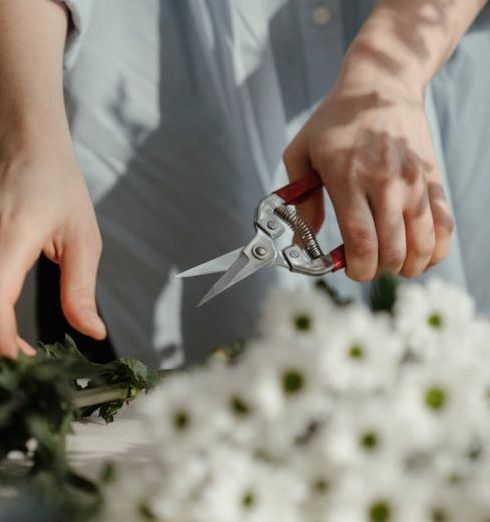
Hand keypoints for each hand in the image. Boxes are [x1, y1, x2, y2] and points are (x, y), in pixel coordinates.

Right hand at [0, 136, 105, 356]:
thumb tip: (91, 331)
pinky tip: (4, 323)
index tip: (27, 360)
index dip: (4, 342)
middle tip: (24, 359)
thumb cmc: (58, 186)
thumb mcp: (82, 239)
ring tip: (16, 345)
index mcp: (10, 240)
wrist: (29, 147)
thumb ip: (81, 290)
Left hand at [283, 81, 452, 281]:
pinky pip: (445, 227)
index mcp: (348, 177)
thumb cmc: (334, 122)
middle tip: (366, 264)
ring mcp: (415, 182)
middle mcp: (386, 182)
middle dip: (378, 270)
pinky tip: (419, 254)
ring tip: (391, 261)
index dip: (358, 268)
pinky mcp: (433, 180)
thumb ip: (301, 200)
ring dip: (407, 266)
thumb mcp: (301, 153)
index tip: (350, 269)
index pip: (361, 241)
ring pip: (423, 245)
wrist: (381, 83)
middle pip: (393, 250)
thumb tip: (303, 243)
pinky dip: (435, 251)